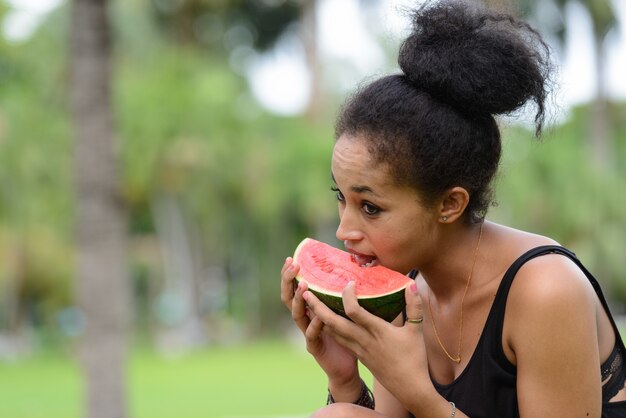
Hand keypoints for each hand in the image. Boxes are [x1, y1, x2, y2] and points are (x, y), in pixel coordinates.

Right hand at [280, 258, 358, 388]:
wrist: (347, 367)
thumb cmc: (348, 335)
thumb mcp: (345, 310)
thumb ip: (346, 293)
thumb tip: (361, 269)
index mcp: (310, 308)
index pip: (294, 288)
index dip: (290, 274)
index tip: (293, 258)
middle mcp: (305, 319)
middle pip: (288, 298)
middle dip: (289, 281)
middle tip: (294, 266)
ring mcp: (307, 333)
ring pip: (297, 315)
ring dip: (299, 299)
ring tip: (304, 285)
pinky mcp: (314, 347)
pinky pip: (311, 335)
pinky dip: (314, 325)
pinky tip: (319, 316)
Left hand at [303, 280, 430, 407]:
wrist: (408, 387)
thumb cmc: (414, 358)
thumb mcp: (416, 330)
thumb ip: (414, 306)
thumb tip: (413, 284)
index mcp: (377, 331)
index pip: (354, 311)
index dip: (347, 295)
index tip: (349, 283)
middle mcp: (363, 340)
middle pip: (335, 323)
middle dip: (319, 308)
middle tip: (306, 293)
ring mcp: (358, 349)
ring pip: (333, 332)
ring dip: (319, 318)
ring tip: (309, 304)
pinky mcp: (358, 355)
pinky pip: (339, 340)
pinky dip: (329, 329)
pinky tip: (323, 321)